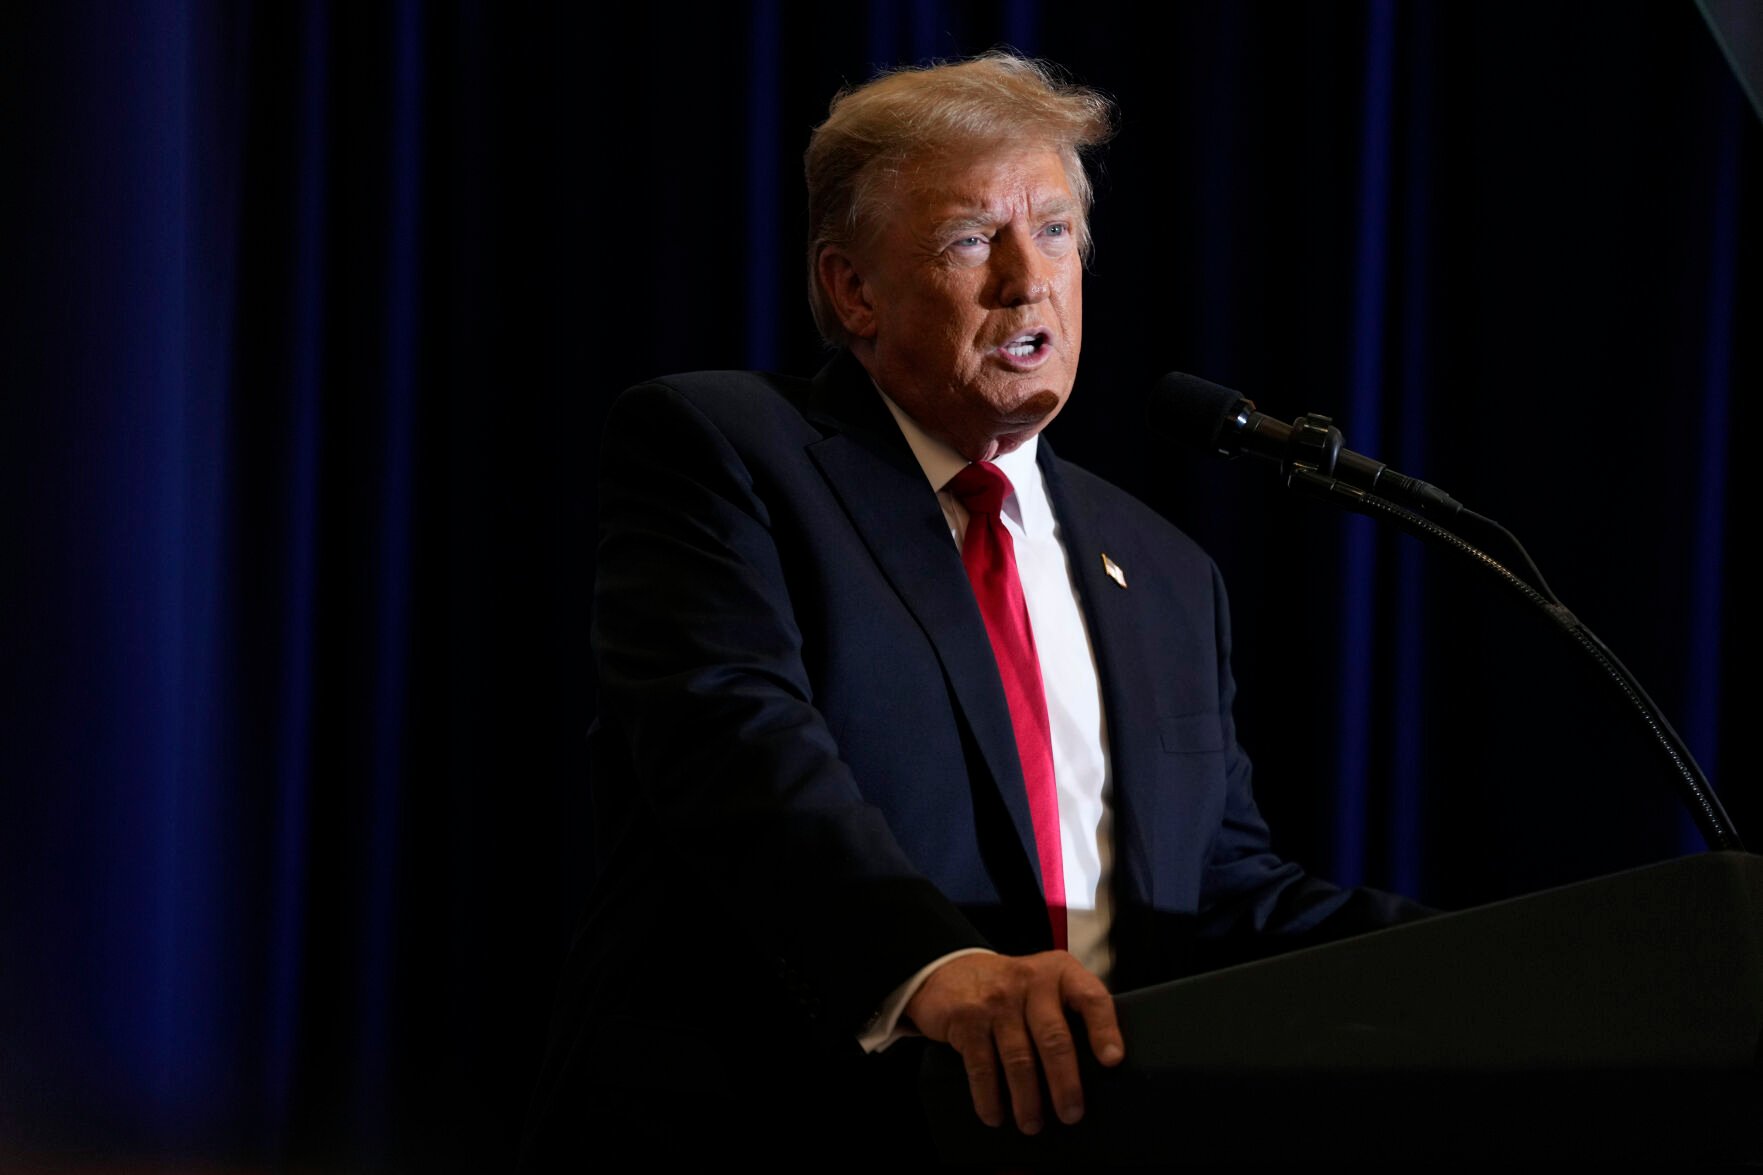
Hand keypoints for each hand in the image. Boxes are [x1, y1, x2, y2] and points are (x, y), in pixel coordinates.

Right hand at [904, 951, 1123, 1133]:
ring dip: (1027, 1099)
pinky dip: (989, 1097)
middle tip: (1071, 1114)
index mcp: (1060, 973)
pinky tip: (995, 1113)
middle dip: (1065, 1083)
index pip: (1090, 997)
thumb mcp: (1046, 986)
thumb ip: (1070, 1013)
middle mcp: (1030, 981)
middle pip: (1054, 1037)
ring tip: (1033, 1124)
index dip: (1104, 1030)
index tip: (1112, 1061)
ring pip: (1019, 1058)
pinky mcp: (967, 1018)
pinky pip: (982, 1066)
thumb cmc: (1014, 989)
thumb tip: (1098, 1070)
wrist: (953, 972)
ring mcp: (996, 1000)